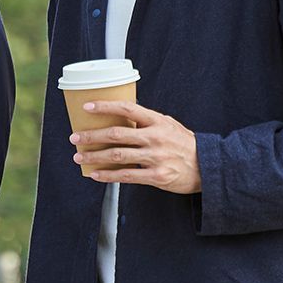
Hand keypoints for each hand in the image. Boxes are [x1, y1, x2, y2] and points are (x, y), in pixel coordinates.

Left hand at [71, 101, 200, 193]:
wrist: (208, 166)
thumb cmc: (185, 144)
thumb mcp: (169, 124)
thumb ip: (147, 120)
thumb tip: (123, 111)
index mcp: (157, 121)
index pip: (127, 109)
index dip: (105, 106)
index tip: (86, 107)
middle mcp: (155, 138)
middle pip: (116, 134)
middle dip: (92, 136)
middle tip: (75, 137)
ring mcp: (155, 157)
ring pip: (118, 155)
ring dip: (94, 156)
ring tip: (79, 156)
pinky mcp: (156, 176)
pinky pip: (126, 176)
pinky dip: (108, 175)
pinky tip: (95, 174)